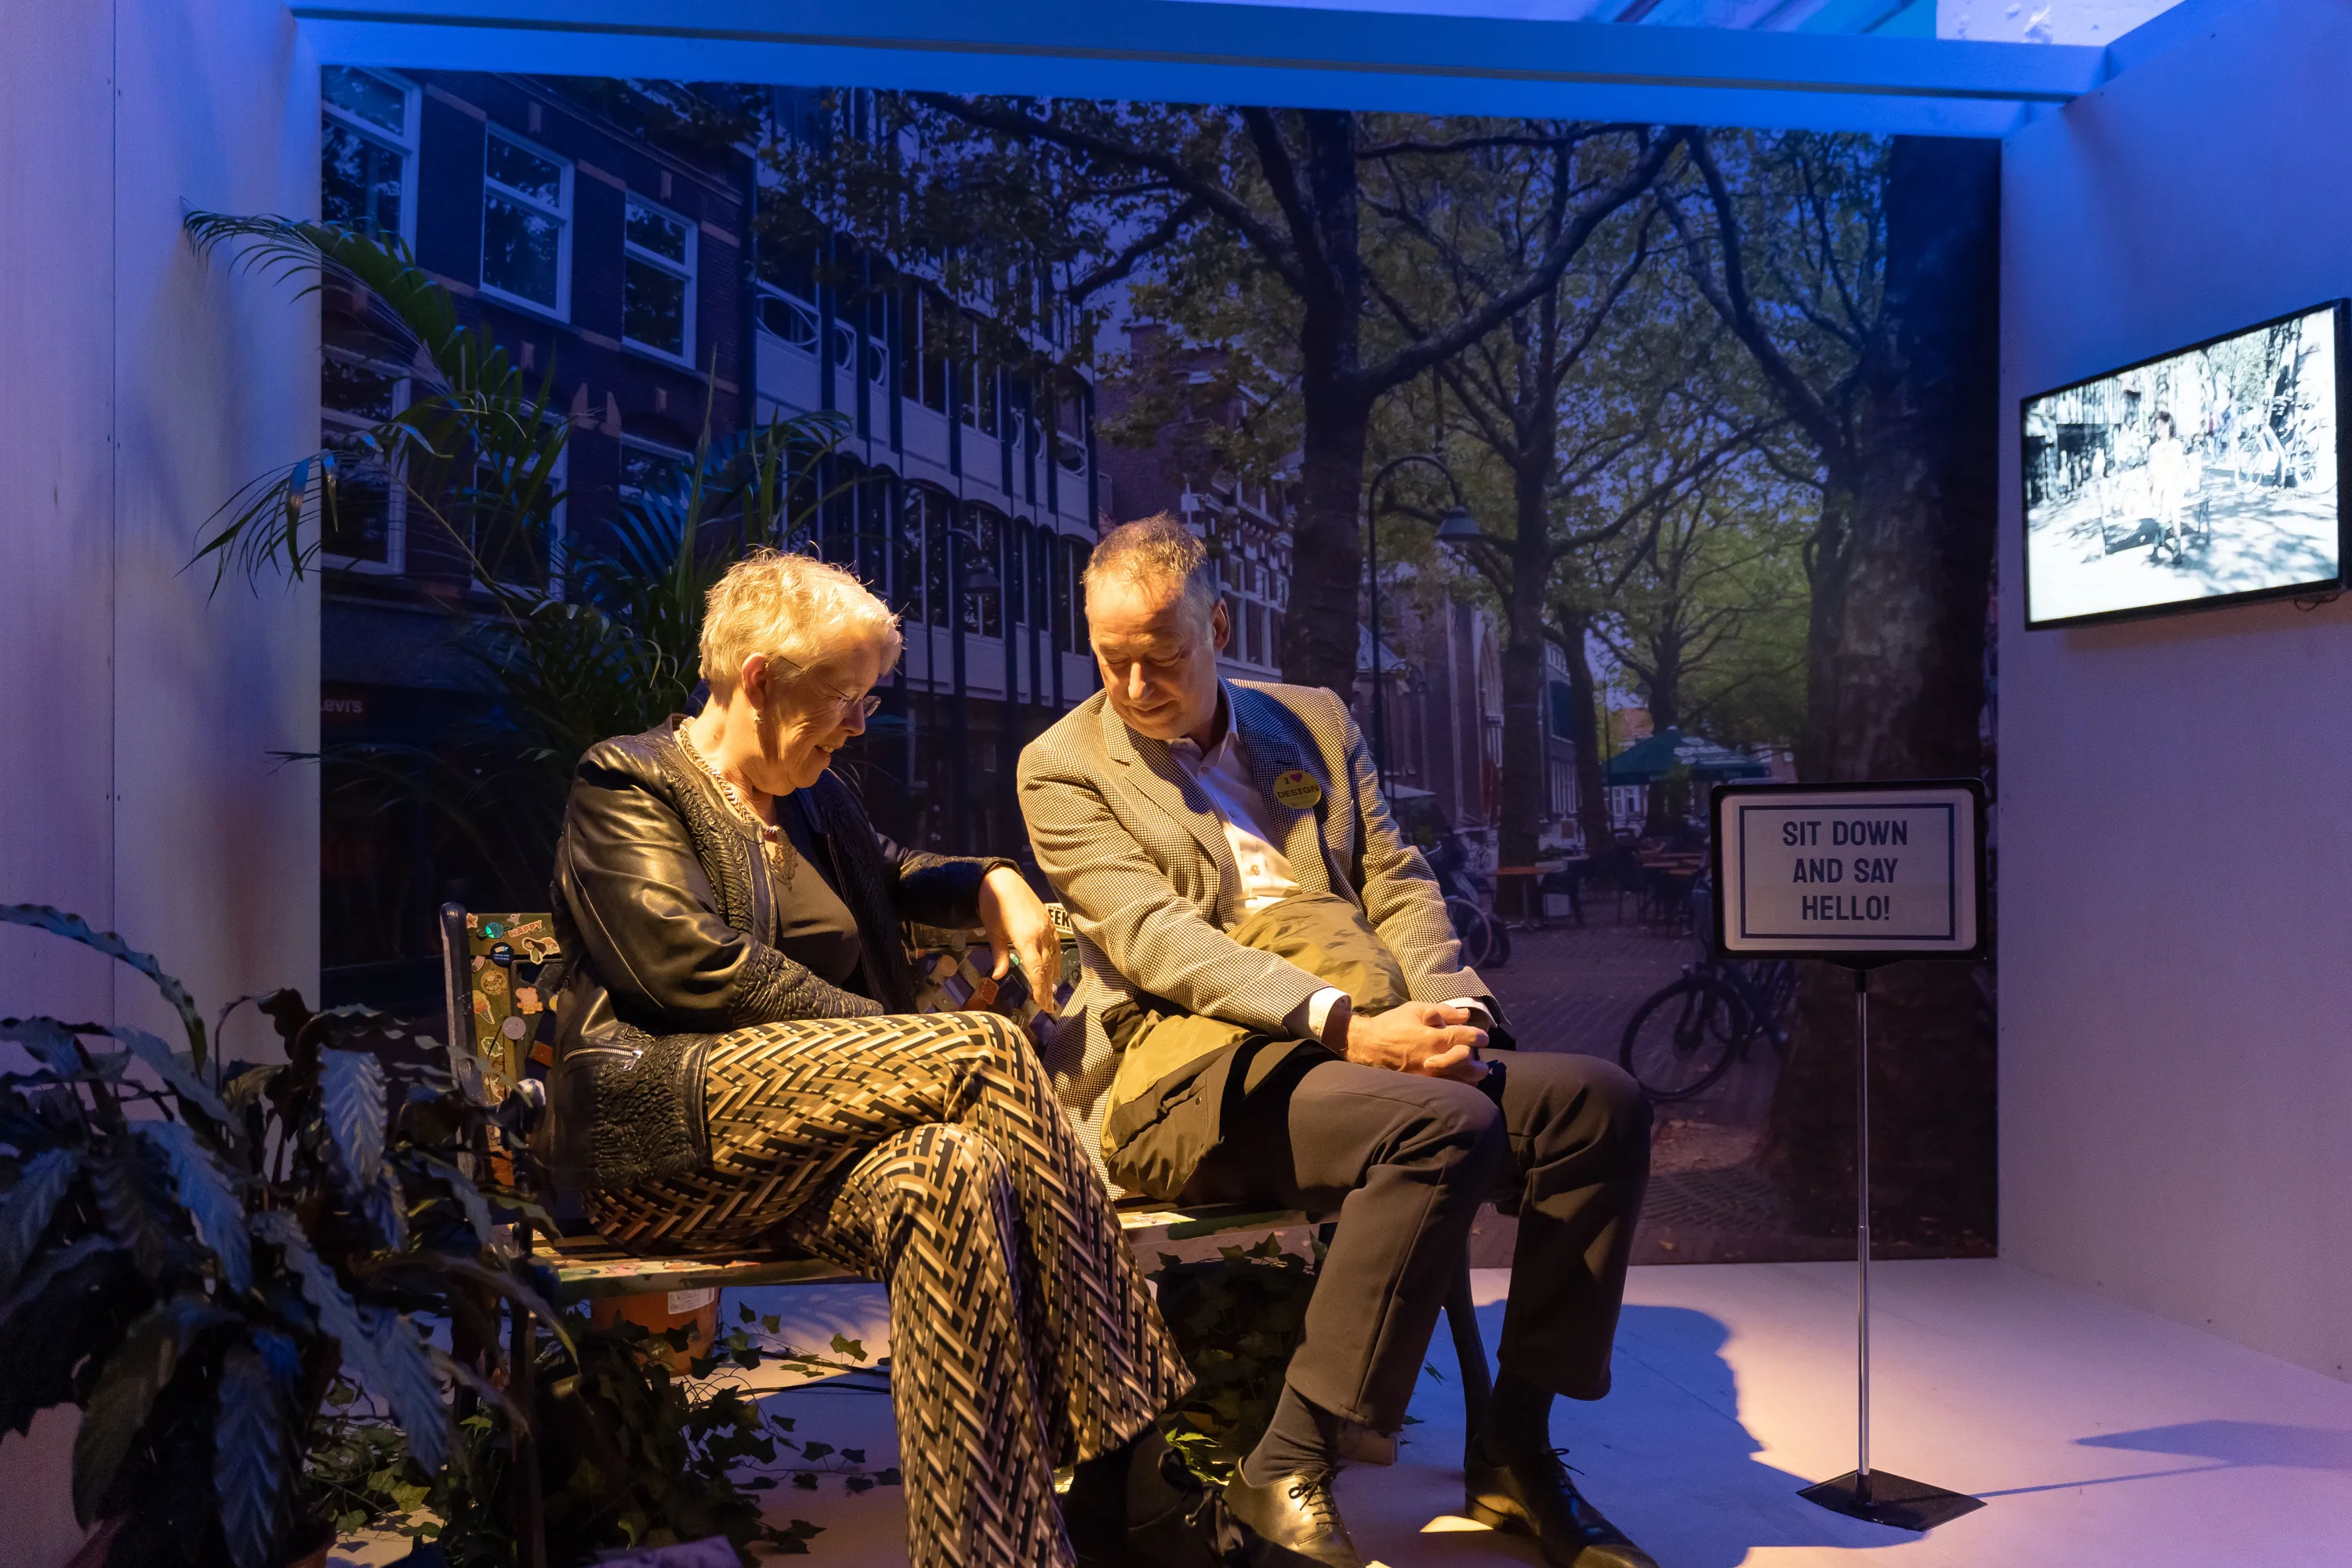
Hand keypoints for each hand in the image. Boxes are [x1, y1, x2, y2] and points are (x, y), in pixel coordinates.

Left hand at [978, 866, 1060, 1014]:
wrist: (1002, 879)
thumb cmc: (993, 904)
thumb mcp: (993, 932)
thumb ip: (1000, 955)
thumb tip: (999, 976)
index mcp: (1026, 938)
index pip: (1036, 970)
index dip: (1040, 990)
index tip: (1043, 1006)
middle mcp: (1040, 933)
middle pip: (1047, 967)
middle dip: (1047, 988)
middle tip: (1048, 1006)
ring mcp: (1046, 926)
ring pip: (1053, 955)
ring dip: (1052, 974)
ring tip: (1050, 991)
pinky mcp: (1048, 920)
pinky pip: (1055, 944)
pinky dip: (1055, 957)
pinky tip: (1053, 966)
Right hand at [1329, 1001, 1486, 1079]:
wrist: (1367, 1046)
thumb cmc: (1391, 1024)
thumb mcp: (1415, 1009)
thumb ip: (1442, 1010)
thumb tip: (1465, 1015)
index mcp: (1434, 1037)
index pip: (1467, 1038)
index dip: (1479, 1037)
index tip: (1483, 1038)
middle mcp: (1435, 1058)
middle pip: (1468, 1063)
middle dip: (1478, 1061)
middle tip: (1480, 1060)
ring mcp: (1428, 1075)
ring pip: (1460, 1080)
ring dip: (1470, 1075)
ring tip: (1473, 1072)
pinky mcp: (1422, 1085)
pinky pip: (1447, 1088)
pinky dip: (1457, 1085)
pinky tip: (1459, 1081)